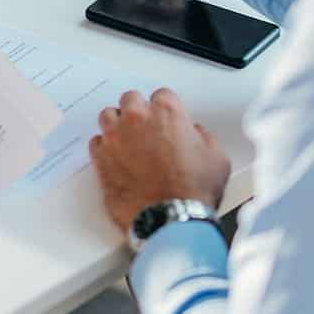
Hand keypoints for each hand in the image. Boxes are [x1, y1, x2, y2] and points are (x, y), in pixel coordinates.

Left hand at [90, 88, 230, 231]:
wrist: (171, 218)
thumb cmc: (193, 191)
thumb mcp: (216, 158)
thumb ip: (203, 136)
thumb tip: (195, 133)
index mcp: (166, 112)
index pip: (162, 94)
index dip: (166, 109)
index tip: (167, 119)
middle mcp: (137, 117)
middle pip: (131, 99)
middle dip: (138, 111)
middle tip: (146, 129)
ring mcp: (115, 135)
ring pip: (108, 115)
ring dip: (117, 124)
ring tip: (127, 140)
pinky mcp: (101, 156)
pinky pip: (96, 142)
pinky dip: (104, 148)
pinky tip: (115, 158)